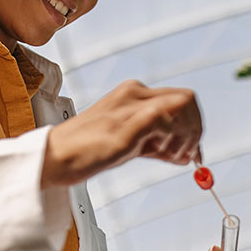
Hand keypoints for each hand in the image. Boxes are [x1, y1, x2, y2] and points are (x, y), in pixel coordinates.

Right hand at [41, 81, 202, 187]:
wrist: (54, 157)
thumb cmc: (87, 151)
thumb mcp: (130, 144)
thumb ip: (158, 145)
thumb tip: (187, 154)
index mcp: (133, 93)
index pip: (180, 99)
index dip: (194, 124)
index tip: (192, 150)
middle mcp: (134, 93)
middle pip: (187, 99)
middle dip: (196, 128)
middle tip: (188, 155)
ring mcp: (130, 106)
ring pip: (182, 105)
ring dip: (188, 135)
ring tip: (174, 156)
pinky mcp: (126, 123)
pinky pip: (166, 119)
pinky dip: (175, 139)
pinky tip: (167, 156)